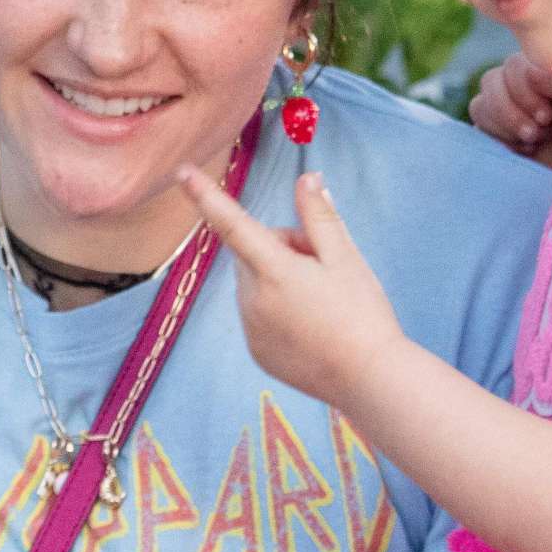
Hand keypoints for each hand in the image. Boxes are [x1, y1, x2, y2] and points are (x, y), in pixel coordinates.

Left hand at [179, 165, 406, 411]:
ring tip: (321, 302)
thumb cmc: (362, 313)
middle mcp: (253, 300)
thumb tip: (307, 179)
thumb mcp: (346, 258)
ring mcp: (252, 329)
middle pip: (253, 253)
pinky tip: (312, 327)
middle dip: (282, 249)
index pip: (232, 223)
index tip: (182, 171)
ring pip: (255, 284)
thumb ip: (319, 216)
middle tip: (322, 267)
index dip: (206, 196)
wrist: (369, 379)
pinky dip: (277, 312)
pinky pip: (258, 316)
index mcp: (274, 271)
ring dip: (278, 281)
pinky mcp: (257, 352)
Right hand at [468, 55, 551, 174]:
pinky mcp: (500, 136)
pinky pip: (478, 130)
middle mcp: (526, 88)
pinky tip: (523, 152)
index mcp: (549, 72)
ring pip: (479, 104)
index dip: (524, 91)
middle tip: (538, 134)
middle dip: (509, 111)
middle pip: (491, 80)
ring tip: (533, 143)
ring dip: (503, 126)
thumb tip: (529, 73)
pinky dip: (497, 141)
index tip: (547, 118)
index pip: (514, 66)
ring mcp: (510, 112)